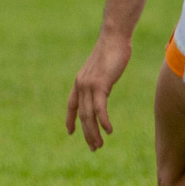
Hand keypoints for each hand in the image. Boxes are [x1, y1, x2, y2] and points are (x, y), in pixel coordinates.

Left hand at [66, 30, 130, 150]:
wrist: (114, 38)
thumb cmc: (111, 52)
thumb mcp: (101, 70)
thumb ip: (99, 82)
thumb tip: (102, 91)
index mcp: (79, 82)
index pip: (71, 105)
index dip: (70, 119)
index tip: (70, 132)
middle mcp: (81, 85)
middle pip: (82, 115)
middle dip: (87, 133)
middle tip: (94, 147)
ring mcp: (89, 85)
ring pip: (89, 115)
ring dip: (94, 132)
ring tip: (99, 145)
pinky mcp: (100, 84)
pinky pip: (100, 108)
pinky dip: (104, 121)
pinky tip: (108, 130)